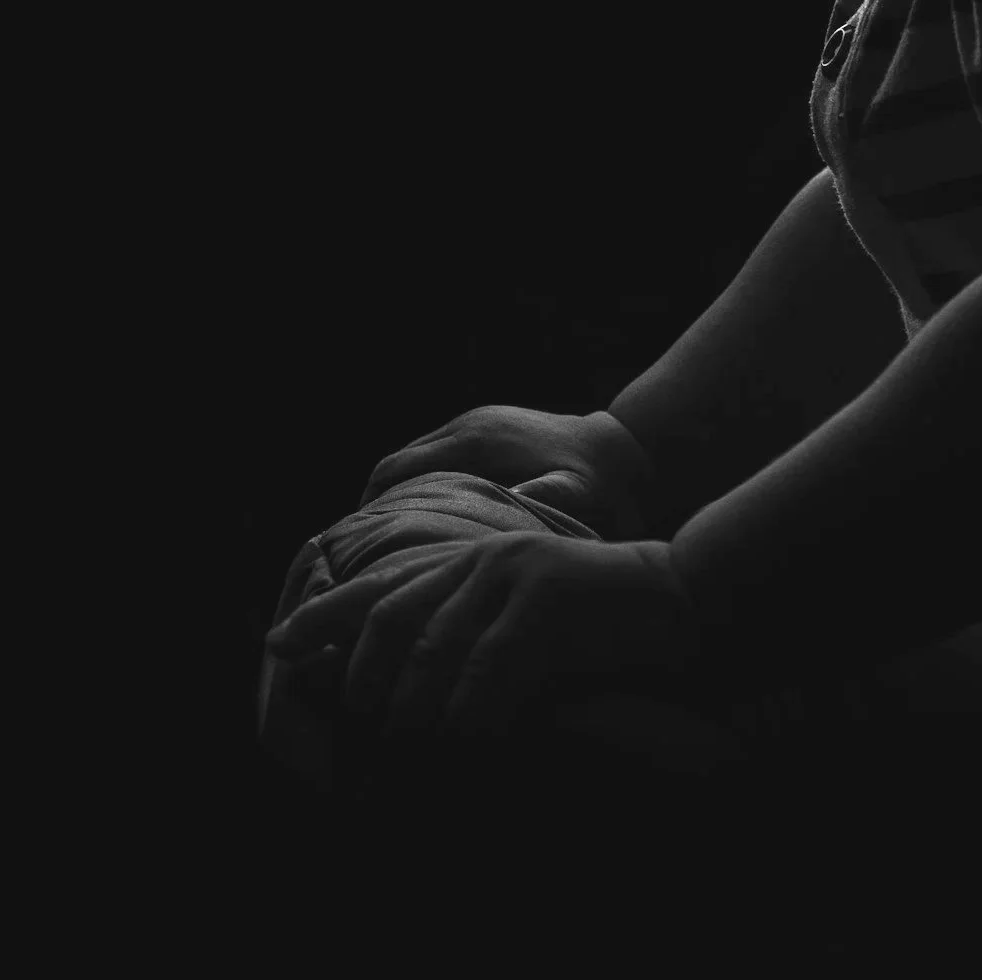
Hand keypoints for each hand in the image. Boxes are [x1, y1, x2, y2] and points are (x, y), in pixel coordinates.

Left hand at [264, 531, 703, 741]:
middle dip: (367, 689)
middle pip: (392, 623)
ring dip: (418, 718)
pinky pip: (487, 671)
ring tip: (412, 763)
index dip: (324, 613)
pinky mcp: (547, 599)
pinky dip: (471, 717)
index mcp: (472, 560)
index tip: (275, 643)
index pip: (380, 583)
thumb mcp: (524, 625)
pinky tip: (470, 748)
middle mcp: (482, 559)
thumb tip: (407, 704)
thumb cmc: (601, 628)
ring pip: (433, 654)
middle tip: (366, 744)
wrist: (682, 598)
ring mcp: (513, 575)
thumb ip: (470, 641)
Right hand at [357, 403, 660, 540]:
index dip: (366, 510)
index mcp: (476, 442)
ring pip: (413, 460)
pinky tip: (430, 527)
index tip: (353, 551)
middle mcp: (468, 426)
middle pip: (394, 465)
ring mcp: (476, 423)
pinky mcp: (488, 428)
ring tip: (390, 549)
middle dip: (372, 506)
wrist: (628, 449)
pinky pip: (437, 457)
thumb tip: (505, 509)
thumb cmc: (601, 484)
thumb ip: (541, 501)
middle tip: (362, 557)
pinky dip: (421, 486)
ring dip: (396, 497)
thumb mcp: (575, 496)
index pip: (395, 472)